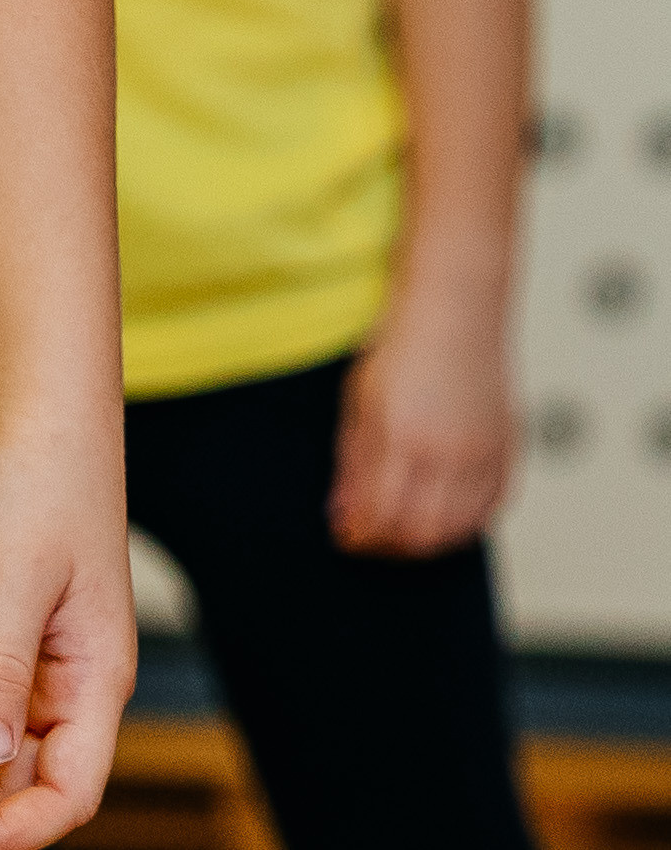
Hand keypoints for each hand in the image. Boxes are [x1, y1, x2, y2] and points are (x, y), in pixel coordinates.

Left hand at [329, 288, 513, 554]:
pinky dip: (468, 524)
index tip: (348, 536)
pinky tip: (447, 516)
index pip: (381, 515)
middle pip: (422, 533)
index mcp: (403, 436)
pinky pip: (492, 508)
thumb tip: (345, 514)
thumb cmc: (405, 343)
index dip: (361, 535)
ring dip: (429, 541)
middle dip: (392, 546)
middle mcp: (448, 452)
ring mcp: (483, 453)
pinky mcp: (508, 449)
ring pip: (459, 529)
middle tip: (374, 538)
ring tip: (405, 530)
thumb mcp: (360, 401)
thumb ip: (354, 463)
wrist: (454, 307)